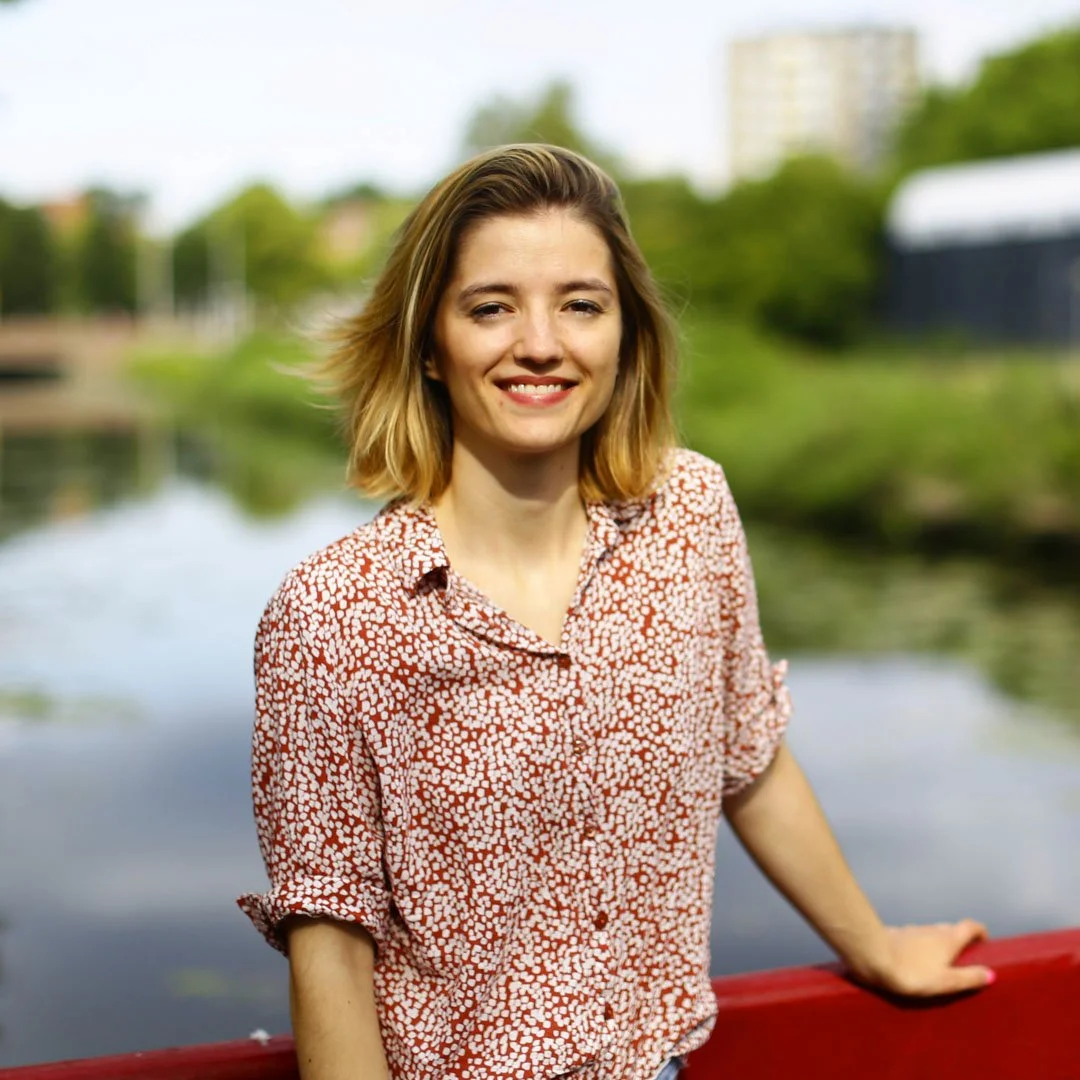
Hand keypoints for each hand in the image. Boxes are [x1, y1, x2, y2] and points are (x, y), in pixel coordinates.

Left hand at [855, 919, 994, 996]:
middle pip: (950, 929)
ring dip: (937, 944)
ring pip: (930, 934)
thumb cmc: (913, 972)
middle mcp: (931, 928)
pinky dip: (919, 947)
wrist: (873, 956)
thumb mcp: (946, 981)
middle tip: (963, 959)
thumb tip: (991, 974)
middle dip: (959, 941)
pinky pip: (913, 939)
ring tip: (938, 963)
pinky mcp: (896, 935)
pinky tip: (914, 961)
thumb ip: (969, 977)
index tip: (984, 941)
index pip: (969, 925)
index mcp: (948, 938)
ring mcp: (912, 929)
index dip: (979, 931)